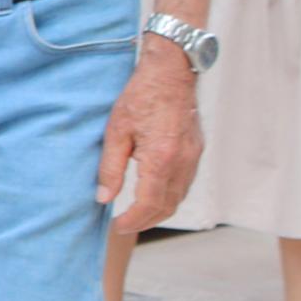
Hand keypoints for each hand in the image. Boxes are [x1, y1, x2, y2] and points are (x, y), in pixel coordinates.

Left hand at [98, 43, 202, 234]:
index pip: (150, 204)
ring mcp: (193, 157)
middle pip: (168, 206)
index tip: (117, 227)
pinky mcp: (196, 151)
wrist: (170, 73)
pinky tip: (153, 194)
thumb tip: (104, 198)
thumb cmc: (140, 98)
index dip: (133, 221)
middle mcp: (183, 162)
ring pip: (180, 196)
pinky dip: (170, 195)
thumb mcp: (116, 132)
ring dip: (159, 210)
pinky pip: (185, 183)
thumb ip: (110, 167)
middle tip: (124, 225)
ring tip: (136, 214)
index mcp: (162, 159)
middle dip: (146, 221)